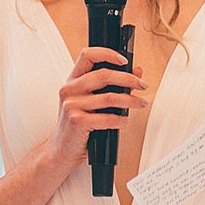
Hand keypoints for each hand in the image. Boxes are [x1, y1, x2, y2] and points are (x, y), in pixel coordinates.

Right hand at [53, 46, 150, 163]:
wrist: (61, 151)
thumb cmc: (77, 127)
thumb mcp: (91, 102)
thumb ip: (112, 86)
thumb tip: (136, 72)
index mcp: (72, 80)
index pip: (87, 55)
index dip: (107, 53)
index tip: (124, 61)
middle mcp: (69, 90)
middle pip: (104, 74)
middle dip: (129, 79)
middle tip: (142, 85)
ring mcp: (71, 105)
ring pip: (110, 97)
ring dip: (130, 100)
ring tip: (139, 103)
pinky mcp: (77, 121)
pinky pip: (107, 118)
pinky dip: (120, 120)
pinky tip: (124, 120)